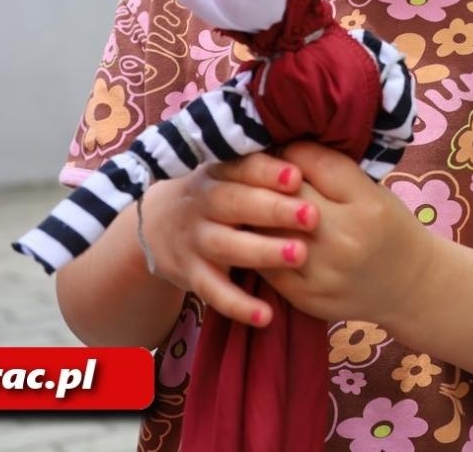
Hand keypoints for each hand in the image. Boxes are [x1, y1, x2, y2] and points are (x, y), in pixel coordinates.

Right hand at [140, 151, 319, 326]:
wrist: (159, 225)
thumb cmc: (218, 196)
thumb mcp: (230, 176)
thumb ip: (263, 168)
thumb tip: (313, 158)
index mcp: (218, 173)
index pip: (242, 167)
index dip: (268, 171)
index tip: (297, 177)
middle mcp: (203, 203)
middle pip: (235, 203)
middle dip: (273, 209)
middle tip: (312, 216)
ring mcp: (195, 240)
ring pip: (226, 245)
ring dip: (262, 251)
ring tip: (299, 255)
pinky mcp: (191, 275)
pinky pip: (213, 292)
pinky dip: (237, 305)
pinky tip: (265, 315)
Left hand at [260, 141, 435, 326]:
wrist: (411, 287)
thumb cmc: (388, 228)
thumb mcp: (372, 190)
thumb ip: (331, 168)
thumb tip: (281, 146)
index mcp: (368, 204)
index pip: (313, 162)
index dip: (291, 151)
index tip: (284, 150)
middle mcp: (346, 239)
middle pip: (285, 195)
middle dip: (265, 179)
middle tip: (257, 171)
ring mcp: (324, 272)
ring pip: (267, 230)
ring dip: (254, 212)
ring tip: (250, 200)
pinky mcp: (305, 297)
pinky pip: (265, 264)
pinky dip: (256, 244)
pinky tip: (256, 233)